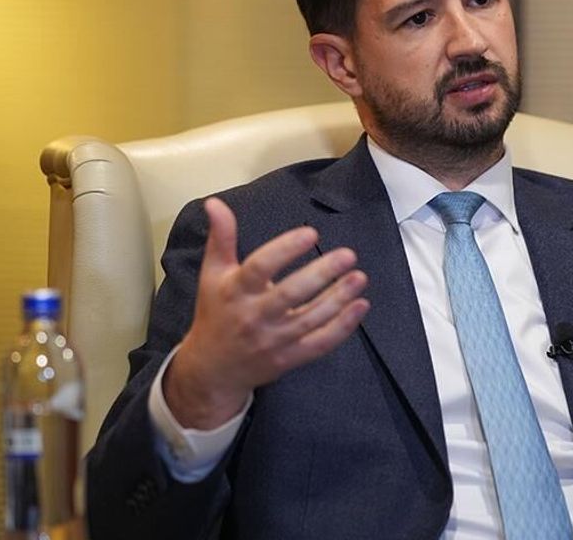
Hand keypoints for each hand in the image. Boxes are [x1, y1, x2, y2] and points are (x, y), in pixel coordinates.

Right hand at [165, 197, 369, 428]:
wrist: (213, 369)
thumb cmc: (216, 312)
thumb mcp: (213, 274)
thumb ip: (221, 238)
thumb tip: (215, 202)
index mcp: (235, 291)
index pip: (260, 267)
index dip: (286, 249)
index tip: (311, 234)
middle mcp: (254, 316)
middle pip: (291, 294)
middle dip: (321, 274)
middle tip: (348, 254)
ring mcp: (273, 340)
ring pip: (311, 319)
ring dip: (339, 298)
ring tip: (359, 277)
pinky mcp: (288, 359)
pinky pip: (319, 343)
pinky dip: (343, 327)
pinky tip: (360, 306)